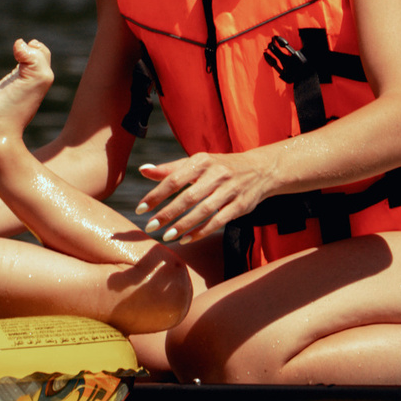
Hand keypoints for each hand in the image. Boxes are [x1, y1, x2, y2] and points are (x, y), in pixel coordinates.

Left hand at [135, 150, 278, 242]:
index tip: (140, 209)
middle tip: (150, 227)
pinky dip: (201, 231)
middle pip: (188, 197)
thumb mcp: (197, 163)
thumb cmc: (219, 167)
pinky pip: (218, 220)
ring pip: (203, 210)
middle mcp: (216, 173)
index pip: (173, 179)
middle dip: (167, 213)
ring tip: (166, 236)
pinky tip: (186, 239)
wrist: (260, 169)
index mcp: (201, 161)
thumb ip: (170, 169)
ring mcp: (230, 189)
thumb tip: (142, 170)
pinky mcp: (240, 205)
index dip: (156, 195)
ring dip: (183, 225)